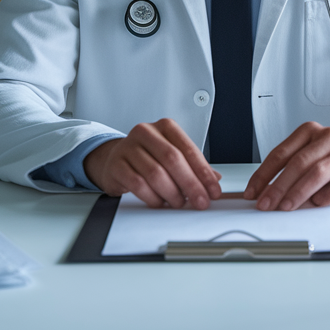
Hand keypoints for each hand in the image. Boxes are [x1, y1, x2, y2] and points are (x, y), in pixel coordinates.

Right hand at [83, 118, 221, 208]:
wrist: (114, 159)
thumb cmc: (147, 157)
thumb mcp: (171, 155)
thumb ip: (193, 165)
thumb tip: (215, 179)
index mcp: (165, 127)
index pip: (188, 149)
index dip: (204, 172)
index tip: (213, 190)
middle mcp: (146, 132)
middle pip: (173, 159)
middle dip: (191, 184)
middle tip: (200, 201)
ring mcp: (128, 147)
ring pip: (156, 173)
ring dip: (172, 193)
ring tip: (179, 202)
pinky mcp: (116, 164)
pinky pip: (138, 184)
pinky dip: (153, 197)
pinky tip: (160, 202)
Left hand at [242, 122, 329, 210]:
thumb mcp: (311, 158)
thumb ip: (291, 170)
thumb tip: (265, 194)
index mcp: (310, 131)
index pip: (280, 153)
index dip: (263, 175)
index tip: (252, 193)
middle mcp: (328, 136)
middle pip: (297, 163)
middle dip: (278, 187)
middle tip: (266, 204)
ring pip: (317, 173)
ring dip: (298, 193)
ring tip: (285, 208)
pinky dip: (325, 197)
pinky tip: (315, 205)